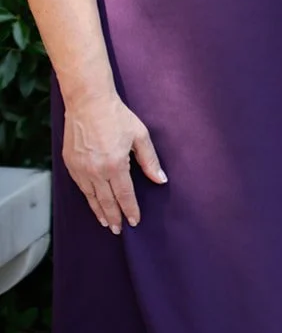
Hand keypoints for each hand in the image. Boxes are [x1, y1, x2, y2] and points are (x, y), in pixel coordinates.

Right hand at [61, 90, 165, 235]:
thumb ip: (150, 160)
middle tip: (119, 230)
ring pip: (91, 197)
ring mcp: (80, 168)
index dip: (130, 210)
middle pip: (106, 201)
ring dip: (99, 211)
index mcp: (115, 165)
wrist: (88, 102)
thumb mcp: (140, 135)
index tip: (135, 221)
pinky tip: (93, 203)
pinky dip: (87, 198)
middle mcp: (95, 170)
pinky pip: (80, 187)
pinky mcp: (70, 164)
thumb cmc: (117, 116)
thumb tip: (161, 180)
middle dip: (114, 217)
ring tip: (106, 223)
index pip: (124, 195)